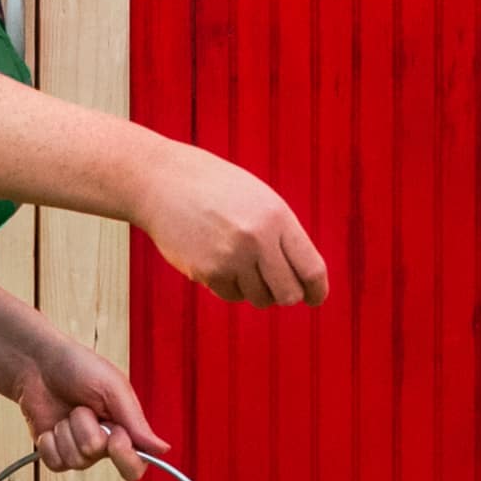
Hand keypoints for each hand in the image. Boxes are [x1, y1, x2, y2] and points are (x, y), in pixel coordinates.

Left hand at [16, 340, 167, 479]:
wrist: (39, 363)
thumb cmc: (78, 366)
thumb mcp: (113, 387)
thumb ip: (136, 422)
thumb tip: (162, 449)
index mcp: (124, 428)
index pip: (136, 464)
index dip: (126, 456)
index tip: (115, 436)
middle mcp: (103, 442)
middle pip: (100, 457)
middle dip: (88, 431)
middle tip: (84, 410)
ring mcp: (78, 449)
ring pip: (75, 460)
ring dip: (68, 431)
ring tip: (69, 411)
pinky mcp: (55, 453)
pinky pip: (56, 463)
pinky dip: (50, 442)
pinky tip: (53, 425)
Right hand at [129, 141, 327, 306]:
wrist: (163, 182)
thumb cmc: (216, 189)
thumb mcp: (260, 201)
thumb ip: (283, 236)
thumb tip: (304, 281)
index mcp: (277, 217)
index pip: (311, 269)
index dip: (317, 291)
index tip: (315, 299)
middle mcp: (258, 239)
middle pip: (288, 293)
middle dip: (286, 296)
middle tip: (279, 290)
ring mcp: (231, 257)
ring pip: (259, 298)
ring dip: (255, 289)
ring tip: (240, 262)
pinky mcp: (207, 272)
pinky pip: (231, 295)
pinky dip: (230, 286)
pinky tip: (218, 260)